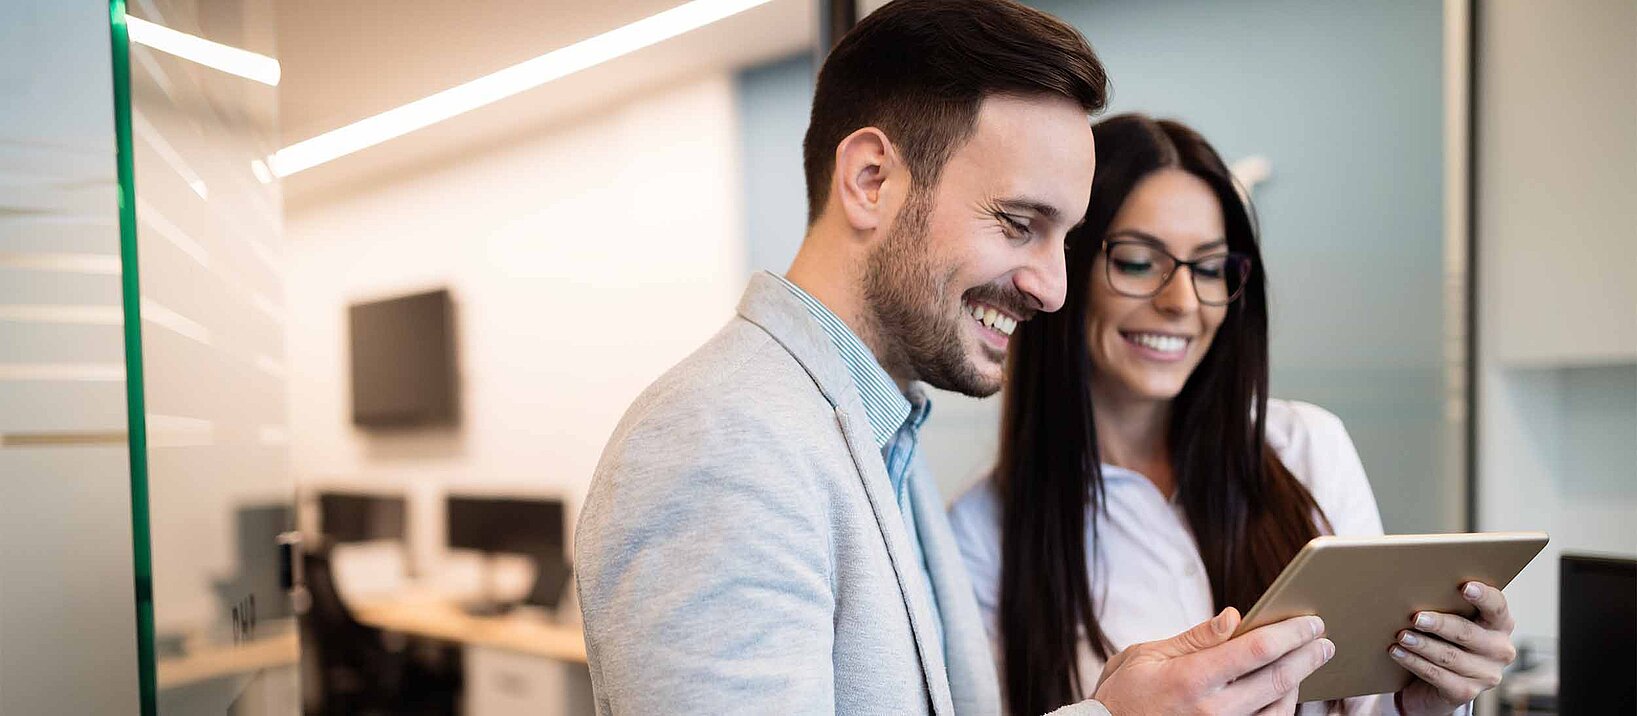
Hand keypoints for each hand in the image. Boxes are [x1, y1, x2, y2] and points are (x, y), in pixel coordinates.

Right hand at [1092, 607, 1334, 715]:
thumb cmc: (1127, 692)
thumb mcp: (1150, 654)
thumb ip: (1198, 637)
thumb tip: (1235, 617)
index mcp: (1192, 679)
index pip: (1257, 651)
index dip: (1291, 633)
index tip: (1311, 622)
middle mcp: (1213, 710)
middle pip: (1278, 680)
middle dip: (1307, 657)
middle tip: (1324, 641)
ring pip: (1279, 708)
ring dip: (1298, 683)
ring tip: (1305, 662)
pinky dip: (1281, 706)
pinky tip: (1284, 690)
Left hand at [1390, 582, 1518, 715]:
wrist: (1436, 683)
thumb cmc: (1444, 639)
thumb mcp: (1451, 619)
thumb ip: (1446, 604)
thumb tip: (1415, 588)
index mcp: (1500, 625)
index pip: (1497, 607)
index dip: (1483, 596)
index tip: (1465, 587)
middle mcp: (1500, 650)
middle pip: (1468, 633)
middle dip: (1440, 624)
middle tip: (1416, 617)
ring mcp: (1486, 674)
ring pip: (1449, 656)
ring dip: (1422, 645)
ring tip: (1401, 636)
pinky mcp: (1466, 692)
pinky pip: (1437, 675)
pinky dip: (1414, 662)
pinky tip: (1397, 652)